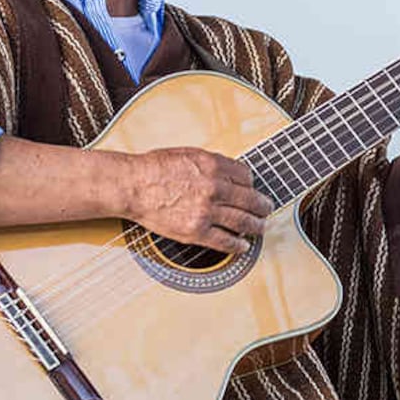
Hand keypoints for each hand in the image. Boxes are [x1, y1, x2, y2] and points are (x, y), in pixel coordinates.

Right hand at [121, 148, 274, 253]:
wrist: (132, 185)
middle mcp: (215, 187)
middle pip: (251, 199)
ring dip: (256, 226)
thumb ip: (211, 163)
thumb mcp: (189, 154)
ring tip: (260, 228)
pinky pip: (225, 241)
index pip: (246, 176)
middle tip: (267, 209)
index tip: (251, 190)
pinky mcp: (197, 231)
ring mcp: (207, 210)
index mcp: (214, 165)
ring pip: (243, 221)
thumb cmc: (154, 167)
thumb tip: (228, 171)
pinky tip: (243, 246)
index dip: (251, 184)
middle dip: (263, 206)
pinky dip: (238, 245)